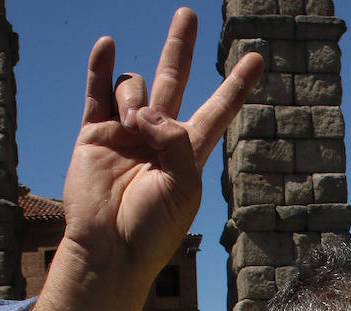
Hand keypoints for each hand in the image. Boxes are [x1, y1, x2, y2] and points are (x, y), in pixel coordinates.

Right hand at [58, 8, 263, 296]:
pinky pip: (97, 91)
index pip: (219, 108)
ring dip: (136, 98)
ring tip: (133, 125)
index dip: (236, 83)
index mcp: (191, 151)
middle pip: (175, 80)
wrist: (110, 247)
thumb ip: (176, 141)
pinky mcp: (94, 133)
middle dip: (181, 47)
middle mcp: (160, 136)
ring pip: (136, 89)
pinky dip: (102, 67)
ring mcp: (126, 132)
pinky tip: (108, 46)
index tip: (256, 58)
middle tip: (188, 14)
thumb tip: (146, 111)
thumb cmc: (153, 227)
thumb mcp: (183, 186)